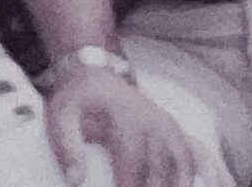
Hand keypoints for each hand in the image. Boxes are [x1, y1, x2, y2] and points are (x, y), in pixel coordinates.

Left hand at [44, 64, 195, 186]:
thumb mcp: (61, 118)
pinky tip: (190, 185)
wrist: (96, 76)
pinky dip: (190, 174)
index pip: (133, 166)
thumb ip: (67, 148)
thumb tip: (75, 181)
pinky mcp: (172, 129)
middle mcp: (152, 123)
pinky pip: (189, 155)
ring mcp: (166, 125)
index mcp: (127, 121)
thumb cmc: (78, 101)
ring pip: (179, 164)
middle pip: (159, 170)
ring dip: (175, 184)